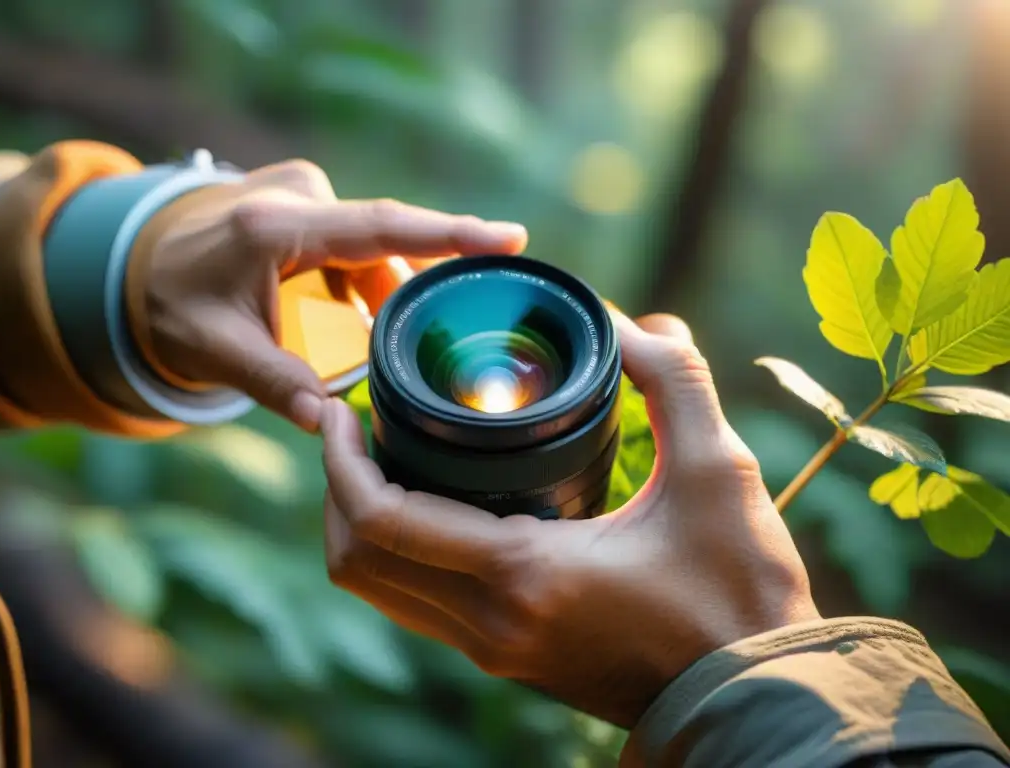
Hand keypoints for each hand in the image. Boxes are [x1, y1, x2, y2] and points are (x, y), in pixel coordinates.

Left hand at [139, 160, 527, 428]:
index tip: (510, 237)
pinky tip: (360, 315)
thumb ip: (271, 383)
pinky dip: (367, 281)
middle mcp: (297, 197)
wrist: (138, 265)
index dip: (448, 234)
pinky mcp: (309, 201)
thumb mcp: (212, 351)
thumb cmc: (172, 306)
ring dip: (382, 293)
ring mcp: (304, 193)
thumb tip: (327, 424)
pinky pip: (359, 244)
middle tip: (436, 335)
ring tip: (370, 338)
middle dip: (412, 290)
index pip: (379, 228)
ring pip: (374, 248)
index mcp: (275, 227)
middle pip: (385, 243)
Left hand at [320, 311, 819, 727]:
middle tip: (352, 425)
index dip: (339, 461)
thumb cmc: (741, 590)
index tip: (339, 407)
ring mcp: (493, 651)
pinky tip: (430, 506)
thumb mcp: (721, 470)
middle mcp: (490, 623)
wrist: (753, 698)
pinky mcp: (508, 660)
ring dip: (359, 523)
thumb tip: (631, 320)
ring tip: (378, 459)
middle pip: (356, 560)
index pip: (380, 521)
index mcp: (524, 574)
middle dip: (333, 487)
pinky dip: (397, 554)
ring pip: (378, 590)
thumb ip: (675, 378)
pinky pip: (415, 606)